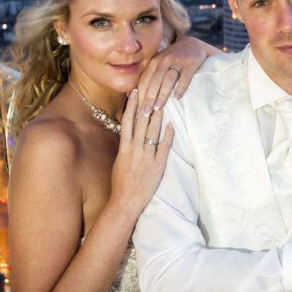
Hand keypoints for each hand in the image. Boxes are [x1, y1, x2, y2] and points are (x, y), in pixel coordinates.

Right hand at [109, 89, 173, 215]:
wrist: (126, 202)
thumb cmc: (120, 183)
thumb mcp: (118, 161)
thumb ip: (124, 147)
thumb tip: (128, 133)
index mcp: (123, 149)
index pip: (127, 122)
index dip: (131, 106)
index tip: (134, 92)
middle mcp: (135, 150)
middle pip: (141, 123)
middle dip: (146, 105)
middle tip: (151, 89)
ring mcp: (147, 157)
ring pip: (152, 132)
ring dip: (158, 117)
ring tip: (163, 104)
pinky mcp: (158, 166)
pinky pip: (164, 147)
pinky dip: (168, 136)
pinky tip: (172, 126)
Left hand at [136, 37, 220, 114]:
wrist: (193, 45)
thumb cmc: (173, 60)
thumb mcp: (159, 64)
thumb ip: (149, 77)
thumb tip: (132, 95)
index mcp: (154, 62)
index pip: (144, 80)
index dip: (140, 96)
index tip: (137, 110)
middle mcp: (164, 60)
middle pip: (154, 81)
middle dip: (149, 98)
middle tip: (145, 113)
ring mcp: (178, 60)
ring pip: (168, 79)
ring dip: (162, 94)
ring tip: (158, 108)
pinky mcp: (191, 63)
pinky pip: (185, 77)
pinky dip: (181, 88)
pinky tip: (177, 98)